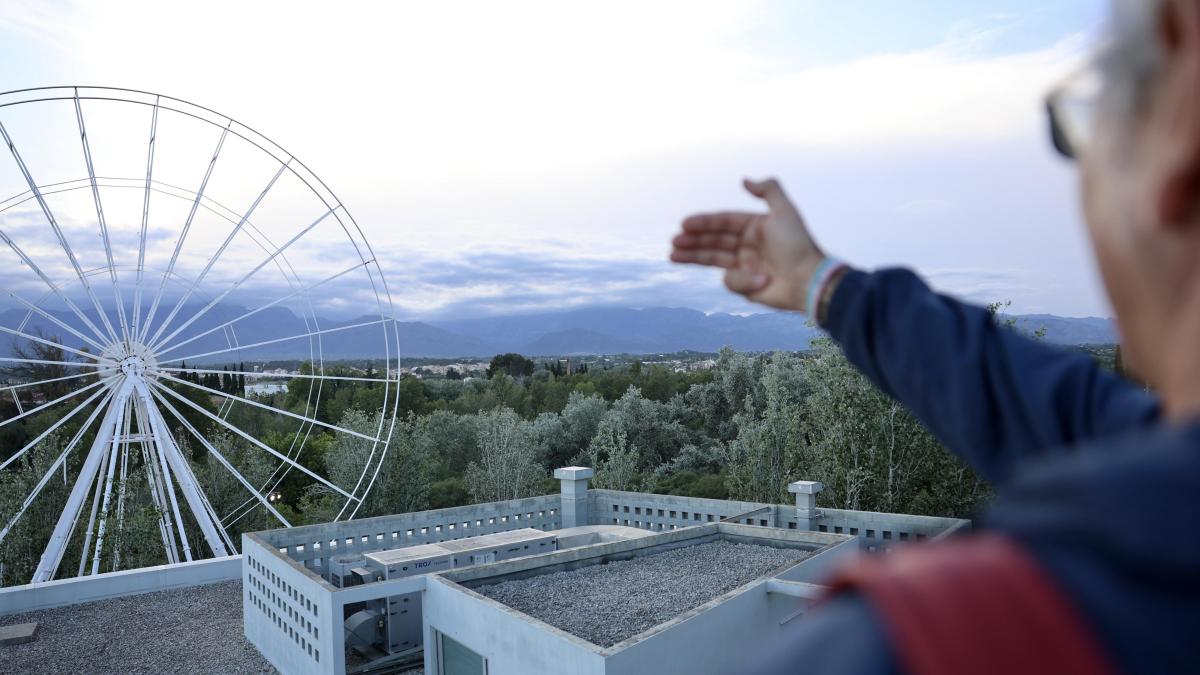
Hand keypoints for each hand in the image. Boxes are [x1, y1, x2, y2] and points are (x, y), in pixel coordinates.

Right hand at [670, 178, 825, 311]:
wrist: (809, 280)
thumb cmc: (797, 245)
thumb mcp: (785, 210)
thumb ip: (769, 189)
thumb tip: (744, 180)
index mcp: (755, 227)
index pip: (723, 222)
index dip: (704, 223)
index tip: (684, 224)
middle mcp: (749, 245)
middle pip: (714, 241)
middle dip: (693, 241)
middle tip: (674, 241)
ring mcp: (747, 266)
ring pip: (714, 259)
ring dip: (693, 257)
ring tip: (673, 255)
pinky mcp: (747, 286)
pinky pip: (732, 281)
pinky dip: (741, 280)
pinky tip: (759, 281)